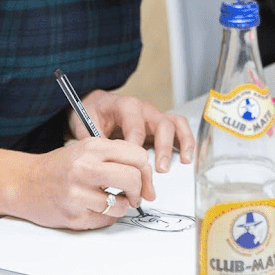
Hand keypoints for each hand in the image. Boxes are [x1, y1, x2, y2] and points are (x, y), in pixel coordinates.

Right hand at [17, 136, 156, 229]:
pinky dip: (107, 217)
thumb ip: (117, 157)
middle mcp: (84, 168)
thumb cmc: (60, 167)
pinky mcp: (72, 216)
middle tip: (135, 195)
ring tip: (111, 201)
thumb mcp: (87, 150)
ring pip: (121, 205)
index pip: (137, 156)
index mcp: (92, 148)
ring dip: (122, 206)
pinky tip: (96, 209)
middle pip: (133, 179)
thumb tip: (148, 177)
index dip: (145, 170)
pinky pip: (105, 220)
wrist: (23, 182)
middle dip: (140, 190)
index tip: (144, 178)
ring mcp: (77, 194)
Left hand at [76, 90, 195, 171]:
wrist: (95, 106)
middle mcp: (144, 108)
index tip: (134, 166)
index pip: (136, 127)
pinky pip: (180, 126)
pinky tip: (188, 156)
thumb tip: (105, 163)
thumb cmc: (91, 114)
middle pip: (161, 124)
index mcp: (125, 105)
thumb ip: (96, 143)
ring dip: (181, 143)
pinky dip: (187, 140)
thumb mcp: (85, 126)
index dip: (136, 148)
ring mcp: (154, 115)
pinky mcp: (161, 123)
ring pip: (175, 124)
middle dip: (163, 148)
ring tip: (184, 161)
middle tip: (160, 169)